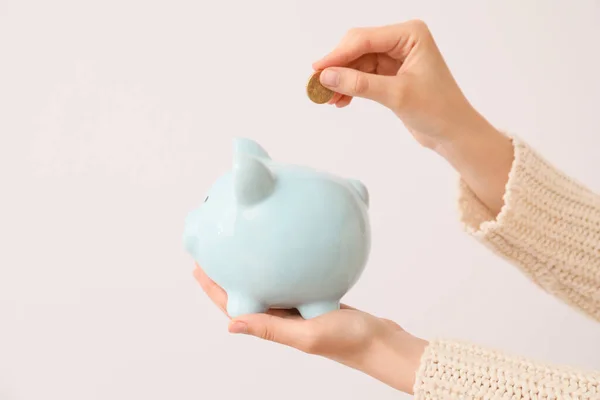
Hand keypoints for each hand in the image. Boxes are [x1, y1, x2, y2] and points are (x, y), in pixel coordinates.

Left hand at [193, 264, 427, 394]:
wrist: (382, 343)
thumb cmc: (349, 343)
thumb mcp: (308, 335)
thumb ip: (273, 329)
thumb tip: (231, 326)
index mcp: (276, 327)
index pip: (236, 307)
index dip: (214, 289)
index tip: (199, 266)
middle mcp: (283, 317)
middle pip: (248, 291)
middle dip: (230, 273)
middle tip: (217, 249)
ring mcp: (300, 307)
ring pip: (270, 283)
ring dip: (256, 267)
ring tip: (246, 245)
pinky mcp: (317, 298)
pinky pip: (295, 278)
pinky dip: (286, 264)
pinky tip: (288, 247)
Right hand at [314, 20, 512, 214]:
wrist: (454, 133)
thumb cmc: (437, 110)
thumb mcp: (396, 95)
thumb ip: (360, 84)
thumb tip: (326, 76)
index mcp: (410, 34)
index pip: (365, 39)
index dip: (338, 54)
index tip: (316, 70)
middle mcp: (402, 40)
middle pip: (358, 48)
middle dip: (338, 68)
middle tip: (317, 87)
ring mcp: (396, 57)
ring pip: (357, 64)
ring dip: (342, 80)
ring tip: (327, 99)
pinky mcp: (391, 74)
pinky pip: (363, 76)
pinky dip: (351, 87)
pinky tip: (340, 101)